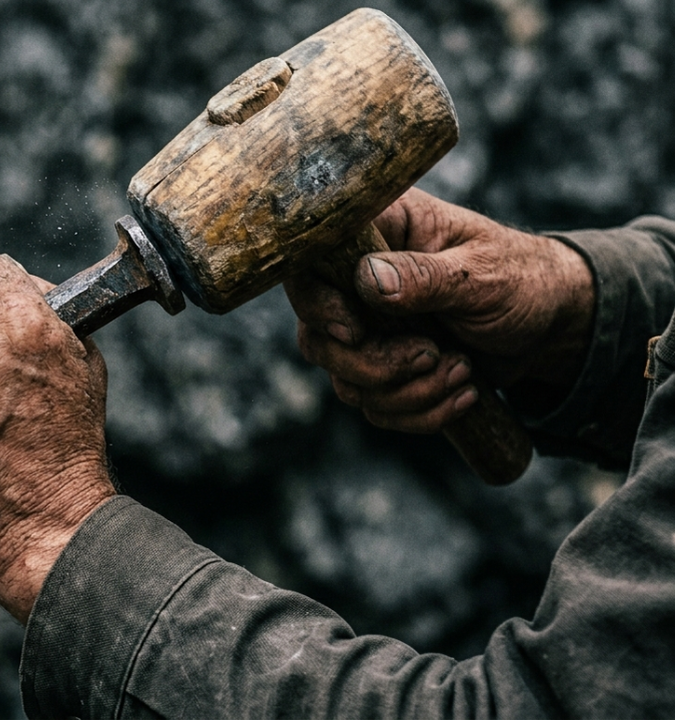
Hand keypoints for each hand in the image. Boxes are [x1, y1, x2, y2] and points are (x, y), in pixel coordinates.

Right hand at [284, 188, 594, 433]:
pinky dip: (420, 411)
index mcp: (378, 230)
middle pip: (317, 338)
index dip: (318, 305)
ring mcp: (366, 328)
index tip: (356, 331)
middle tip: (431, 356)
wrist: (549, 324)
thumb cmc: (521, 279)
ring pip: (345, 381)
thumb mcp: (482, 273)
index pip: (310, 265)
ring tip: (463, 370)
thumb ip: (425, 276)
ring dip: (407, 392)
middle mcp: (357, 279)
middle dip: (374, 365)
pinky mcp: (381, 367)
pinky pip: (374, 407)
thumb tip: (367, 281)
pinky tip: (464, 392)